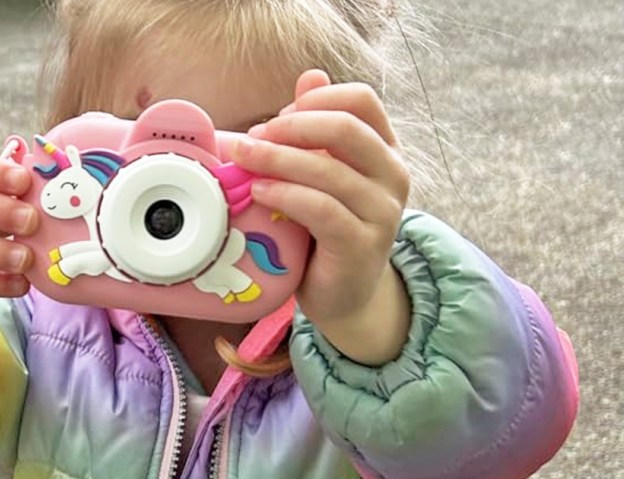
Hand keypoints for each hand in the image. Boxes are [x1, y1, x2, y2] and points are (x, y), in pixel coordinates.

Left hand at [233, 70, 410, 364]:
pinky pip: (321, 209)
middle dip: (291, 127)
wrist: (344, 294)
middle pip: (346, 128)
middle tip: (252, 137)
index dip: (315, 100)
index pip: (361, 100)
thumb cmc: (327, 228)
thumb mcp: (322, 173)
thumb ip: (316, 129)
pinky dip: (285, 194)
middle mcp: (393, 176)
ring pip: (328, 170)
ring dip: (276, 159)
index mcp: (385, 149)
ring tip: (242, 159)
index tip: (279, 118)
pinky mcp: (361, 245)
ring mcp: (382, 212)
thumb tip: (309, 75)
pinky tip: (259, 191)